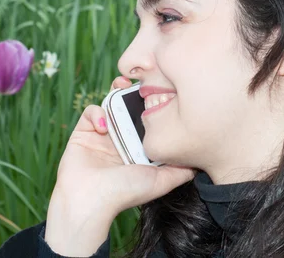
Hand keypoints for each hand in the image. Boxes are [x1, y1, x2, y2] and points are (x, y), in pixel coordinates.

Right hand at [45, 76, 195, 254]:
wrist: (90, 201)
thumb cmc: (125, 193)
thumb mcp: (162, 181)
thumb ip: (181, 171)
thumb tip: (199, 162)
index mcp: (139, 147)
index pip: (149, 120)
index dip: (154, 105)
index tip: (160, 92)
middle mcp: (122, 139)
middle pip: (131, 107)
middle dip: (135, 91)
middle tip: (140, 82)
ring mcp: (103, 134)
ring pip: (111, 104)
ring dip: (117, 92)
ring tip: (122, 87)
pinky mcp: (84, 132)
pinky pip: (91, 112)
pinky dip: (97, 113)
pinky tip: (103, 125)